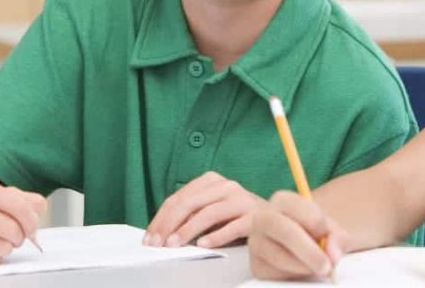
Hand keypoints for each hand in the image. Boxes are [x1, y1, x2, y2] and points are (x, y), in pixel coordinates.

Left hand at [143, 171, 261, 248]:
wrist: (275, 216)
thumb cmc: (237, 214)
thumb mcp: (211, 208)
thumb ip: (191, 213)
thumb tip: (162, 230)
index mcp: (212, 180)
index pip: (179, 198)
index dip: (162, 218)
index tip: (150, 236)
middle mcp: (226, 186)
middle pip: (190, 203)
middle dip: (170, 224)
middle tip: (159, 243)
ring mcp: (241, 199)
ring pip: (209, 213)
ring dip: (188, 230)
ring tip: (175, 244)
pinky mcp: (254, 216)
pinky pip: (233, 227)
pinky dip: (216, 236)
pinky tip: (203, 245)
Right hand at [248, 191, 344, 279]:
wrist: (312, 249)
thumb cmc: (321, 236)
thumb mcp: (335, 232)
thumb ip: (337, 239)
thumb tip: (332, 254)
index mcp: (282, 201)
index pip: (291, 204)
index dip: (311, 219)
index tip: (325, 233)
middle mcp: (264, 218)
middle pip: (277, 226)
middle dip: (304, 248)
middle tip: (326, 265)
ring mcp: (257, 242)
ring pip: (275, 254)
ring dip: (302, 266)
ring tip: (319, 268)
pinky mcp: (257, 265)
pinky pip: (273, 273)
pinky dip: (293, 276)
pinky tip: (304, 272)